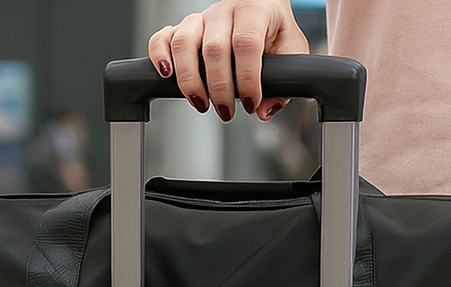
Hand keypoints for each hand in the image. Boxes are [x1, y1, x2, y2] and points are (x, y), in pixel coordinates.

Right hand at [148, 0, 308, 121]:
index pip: (245, 44)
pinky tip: (166, 76)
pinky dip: (159, 55)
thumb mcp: (291, 52)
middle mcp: (224, 12)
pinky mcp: (184, 29)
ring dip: (190, 80)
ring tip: (200, 103)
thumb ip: (285, 82)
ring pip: (184, 43)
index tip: (251, 104)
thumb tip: (265, 111)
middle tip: (226, 112)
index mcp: (253, 11)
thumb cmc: (274, 30)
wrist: (261, 5)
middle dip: (219, 88)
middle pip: (214, 49)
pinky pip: (163, 37)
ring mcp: (200, 19)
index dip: (247, 79)